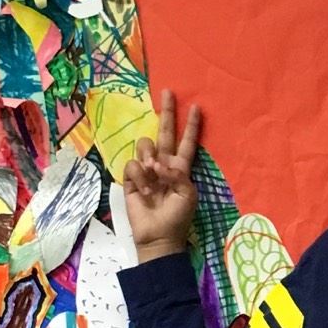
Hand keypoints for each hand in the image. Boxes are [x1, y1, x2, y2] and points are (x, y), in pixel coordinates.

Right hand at [124, 91, 201, 261]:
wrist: (158, 236)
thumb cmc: (177, 217)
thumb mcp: (187, 194)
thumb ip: (177, 174)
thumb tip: (157, 163)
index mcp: (181, 168)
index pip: (188, 142)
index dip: (192, 125)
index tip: (197, 107)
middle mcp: (164, 164)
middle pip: (165, 132)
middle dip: (167, 112)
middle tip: (168, 91)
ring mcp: (146, 170)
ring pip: (145, 145)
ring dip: (149, 157)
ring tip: (154, 176)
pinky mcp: (130, 178)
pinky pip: (132, 165)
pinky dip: (139, 176)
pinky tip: (144, 191)